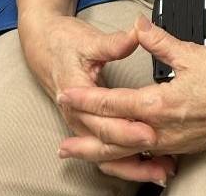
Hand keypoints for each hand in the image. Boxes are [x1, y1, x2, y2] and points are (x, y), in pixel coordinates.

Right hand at [19, 14, 175, 184]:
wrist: (44, 45)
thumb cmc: (64, 42)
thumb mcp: (89, 39)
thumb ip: (114, 42)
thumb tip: (135, 35)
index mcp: (76, 93)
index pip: (103, 119)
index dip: (127, 127)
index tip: (149, 131)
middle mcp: (76, 114)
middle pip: (106, 140)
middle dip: (134, 150)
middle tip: (162, 154)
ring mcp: (81, 123)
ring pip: (105, 154)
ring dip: (131, 165)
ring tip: (159, 171)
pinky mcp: (87, 126)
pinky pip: (105, 152)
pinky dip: (124, 162)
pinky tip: (146, 167)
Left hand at [56, 15, 205, 179]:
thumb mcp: (193, 53)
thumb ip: (160, 41)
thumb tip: (139, 27)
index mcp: (164, 104)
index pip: (115, 105)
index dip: (88, 101)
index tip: (68, 96)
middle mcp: (166, 130)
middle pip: (117, 141)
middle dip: (87, 144)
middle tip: (63, 146)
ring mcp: (178, 143)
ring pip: (133, 154)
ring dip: (107, 156)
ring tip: (87, 157)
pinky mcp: (189, 147)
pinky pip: (154, 158)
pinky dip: (135, 161)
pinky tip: (129, 160)